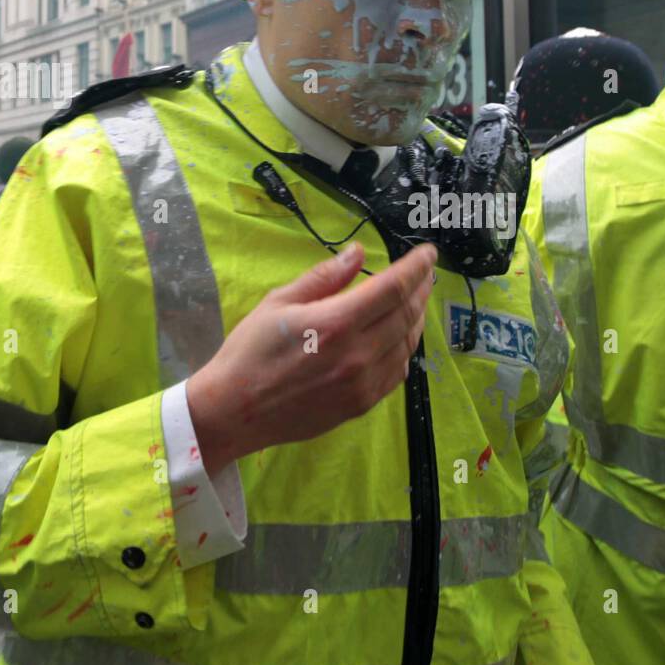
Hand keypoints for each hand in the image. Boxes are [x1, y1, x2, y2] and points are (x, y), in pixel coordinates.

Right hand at [186, 241, 435, 475]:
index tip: (428, 253)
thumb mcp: (279, 302)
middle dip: (421, 289)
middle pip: (407, 314)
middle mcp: (358, 354)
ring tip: (415, 301)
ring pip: (407, 344)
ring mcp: (363, 383)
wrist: (235, 411)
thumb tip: (358, 253)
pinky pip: (397, 373)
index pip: (394, 288)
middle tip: (425, 274)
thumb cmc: (250, 351)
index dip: (417, 267)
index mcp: (337, 322)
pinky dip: (405, 350)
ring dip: (416, 319)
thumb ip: (324, 277)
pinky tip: (399, 338)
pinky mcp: (361, 405)